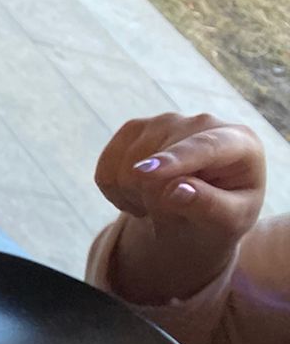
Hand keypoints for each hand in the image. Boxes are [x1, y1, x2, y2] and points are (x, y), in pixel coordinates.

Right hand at [96, 114, 264, 302]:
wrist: (201, 209)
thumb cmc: (223, 213)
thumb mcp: (230, 221)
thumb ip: (210, 206)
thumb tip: (175, 190)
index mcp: (238, 142)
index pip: (205, 147)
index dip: (175, 159)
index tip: (148, 175)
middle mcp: (201, 123)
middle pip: (157, 162)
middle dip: (155, 199)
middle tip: (174, 216)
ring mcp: (164, 122)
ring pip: (126, 168)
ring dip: (136, 199)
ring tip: (159, 204)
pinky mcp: (133, 128)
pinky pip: (106, 170)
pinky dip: (115, 192)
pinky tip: (139, 195)